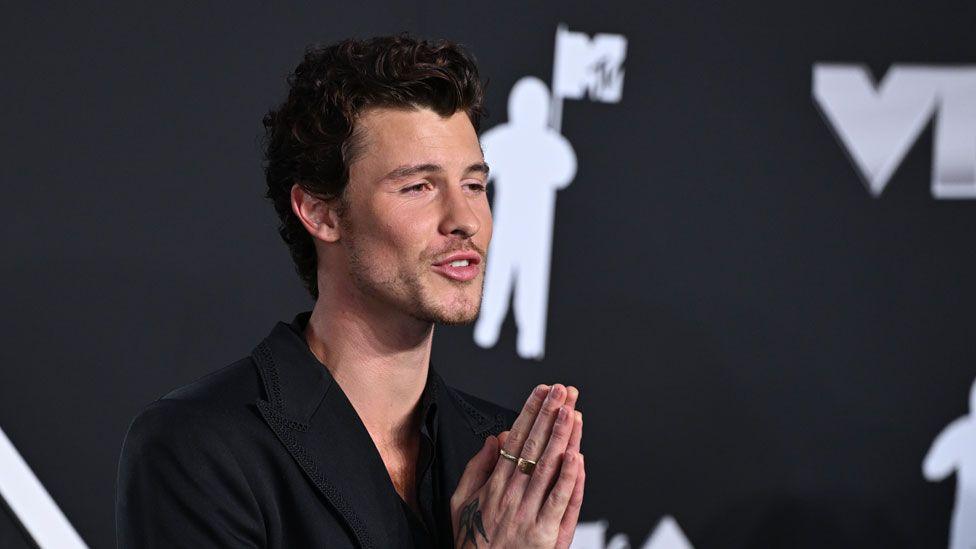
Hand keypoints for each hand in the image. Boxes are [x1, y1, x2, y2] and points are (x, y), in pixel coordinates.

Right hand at [450, 384, 584, 547]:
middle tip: (563, 391)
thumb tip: (493, 439)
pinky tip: (576, 456)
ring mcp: (529, 513)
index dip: (531, 413)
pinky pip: (561, 501)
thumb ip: (477, 469)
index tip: (543, 393)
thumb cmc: (474, 543)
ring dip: (561, 437)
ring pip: (549, 467)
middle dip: (549, 415)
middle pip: (534, 446)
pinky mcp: (546, 534)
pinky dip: (569, 477)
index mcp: (494, 485)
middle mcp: (512, 495)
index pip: (516, 439)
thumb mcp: (462, 502)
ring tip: (571, 412)